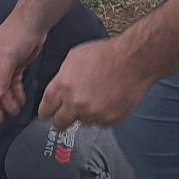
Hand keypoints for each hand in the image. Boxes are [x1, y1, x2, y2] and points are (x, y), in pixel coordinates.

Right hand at [0, 12, 47, 120]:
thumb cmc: (16, 32)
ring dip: (7, 100)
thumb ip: (1, 77)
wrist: (34, 22)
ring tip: (14, 111)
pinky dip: (16, 93)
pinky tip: (20, 100)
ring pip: (3, 89)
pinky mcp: (16, 67)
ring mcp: (4, 66)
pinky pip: (13, 84)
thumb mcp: (7, 56)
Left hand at [39, 37, 159, 128]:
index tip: (48, 114)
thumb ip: (62, 77)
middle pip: (60, 123)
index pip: (45, 109)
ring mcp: (93, 114)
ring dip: (85, 114)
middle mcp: (76, 104)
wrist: (133, 61)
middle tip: (66, 116)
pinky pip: (101, 122)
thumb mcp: (74, 58)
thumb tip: (58, 88)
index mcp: (63, 87)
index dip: (46, 111)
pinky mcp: (110, 119)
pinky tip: (107, 100)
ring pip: (82, 122)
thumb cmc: (106, 55)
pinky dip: (102, 115)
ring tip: (96, 98)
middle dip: (62, 119)